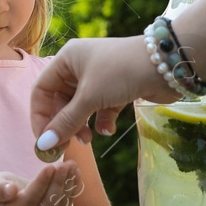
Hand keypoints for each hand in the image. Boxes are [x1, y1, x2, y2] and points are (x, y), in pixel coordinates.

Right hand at [0, 163, 78, 205]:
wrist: (7, 201)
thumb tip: (11, 190)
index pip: (30, 199)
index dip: (41, 183)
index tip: (50, 166)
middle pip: (48, 203)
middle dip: (58, 182)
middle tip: (65, 164)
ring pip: (60, 203)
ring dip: (68, 184)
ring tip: (72, 165)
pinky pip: (66, 203)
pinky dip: (72, 188)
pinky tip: (76, 173)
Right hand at [29, 36, 175, 148]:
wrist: (166, 64)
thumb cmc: (120, 72)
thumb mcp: (90, 97)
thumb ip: (66, 122)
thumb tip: (42, 146)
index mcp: (66, 59)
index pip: (42, 90)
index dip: (39, 116)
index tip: (43, 141)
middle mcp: (79, 67)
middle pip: (60, 101)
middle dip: (63, 124)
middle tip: (66, 146)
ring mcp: (99, 78)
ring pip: (80, 108)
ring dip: (82, 125)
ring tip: (88, 139)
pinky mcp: (116, 89)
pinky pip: (100, 109)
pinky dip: (101, 121)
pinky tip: (108, 129)